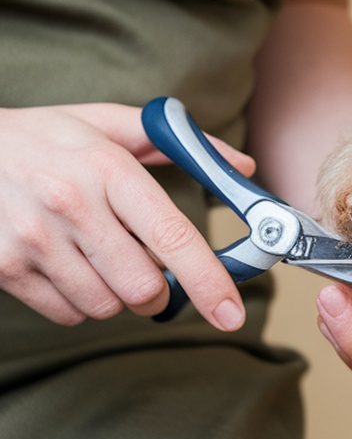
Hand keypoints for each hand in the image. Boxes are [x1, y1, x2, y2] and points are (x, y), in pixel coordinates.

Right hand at [0, 103, 254, 328]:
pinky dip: (77, 302)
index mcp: (106, 167)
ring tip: (93, 254)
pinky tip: (64, 265)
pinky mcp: (5, 268)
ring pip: (106, 306)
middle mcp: (72, 204)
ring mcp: (34, 240)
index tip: (231, 312)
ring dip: (114, 294)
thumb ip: (178, 145)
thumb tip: (240, 167)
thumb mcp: (105, 124)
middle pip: (142, 288)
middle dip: (156, 291)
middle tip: (145, 267)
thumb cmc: (42, 137)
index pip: (171, 236)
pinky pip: (67, 314)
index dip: (208, 281)